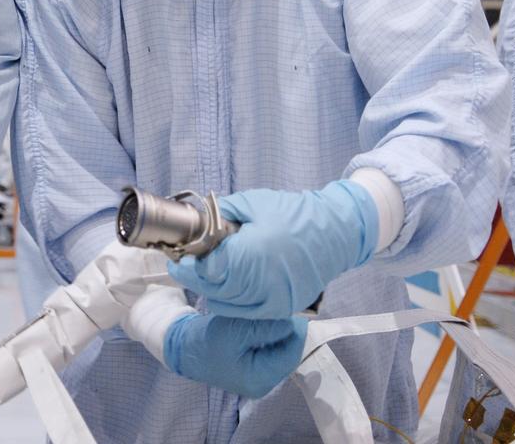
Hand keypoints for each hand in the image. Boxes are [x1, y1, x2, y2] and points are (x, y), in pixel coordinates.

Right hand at [163, 313, 307, 397]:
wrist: (183, 348)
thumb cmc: (206, 340)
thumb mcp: (235, 331)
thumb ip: (264, 328)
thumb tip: (291, 323)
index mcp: (259, 379)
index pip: (291, 354)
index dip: (295, 331)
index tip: (292, 308)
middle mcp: (263, 384)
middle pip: (288, 354)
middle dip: (287, 332)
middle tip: (282, 307)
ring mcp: (258, 379)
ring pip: (280, 352)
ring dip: (278, 333)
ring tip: (272, 314)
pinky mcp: (253, 370)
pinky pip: (270, 352)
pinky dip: (270, 338)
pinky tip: (263, 325)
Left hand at [168, 180, 376, 317]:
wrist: (336, 232)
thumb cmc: (294, 213)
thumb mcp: (252, 203)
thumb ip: (221, 215)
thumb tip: (197, 223)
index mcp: (253, 254)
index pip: (209, 269)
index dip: (189, 266)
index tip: (179, 257)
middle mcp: (263, 283)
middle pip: (214, 289)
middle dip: (195, 278)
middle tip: (183, 267)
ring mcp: (274, 300)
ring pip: (227, 304)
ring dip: (209, 291)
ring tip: (201, 275)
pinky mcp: (282, 308)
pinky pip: (246, 312)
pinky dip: (229, 302)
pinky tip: (221, 289)